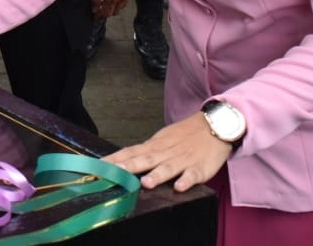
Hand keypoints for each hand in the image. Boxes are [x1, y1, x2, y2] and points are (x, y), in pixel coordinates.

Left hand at [103, 113, 232, 191]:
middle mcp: (165, 152)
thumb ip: (146, 152)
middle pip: (144, 160)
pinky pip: (192, 175)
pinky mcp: (199, 167)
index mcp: (155, 146)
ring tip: (145, 183)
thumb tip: (124, 161)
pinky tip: (179, 187)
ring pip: (167, 168)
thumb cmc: (186, 135)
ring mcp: (182, 160)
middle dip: (128, 168)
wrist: (214, 125)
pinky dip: (186, 180)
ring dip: (156, 175)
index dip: (114, 160)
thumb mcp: (162, 140)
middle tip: (112, 174)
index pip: (130, 152)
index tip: (97, 167)